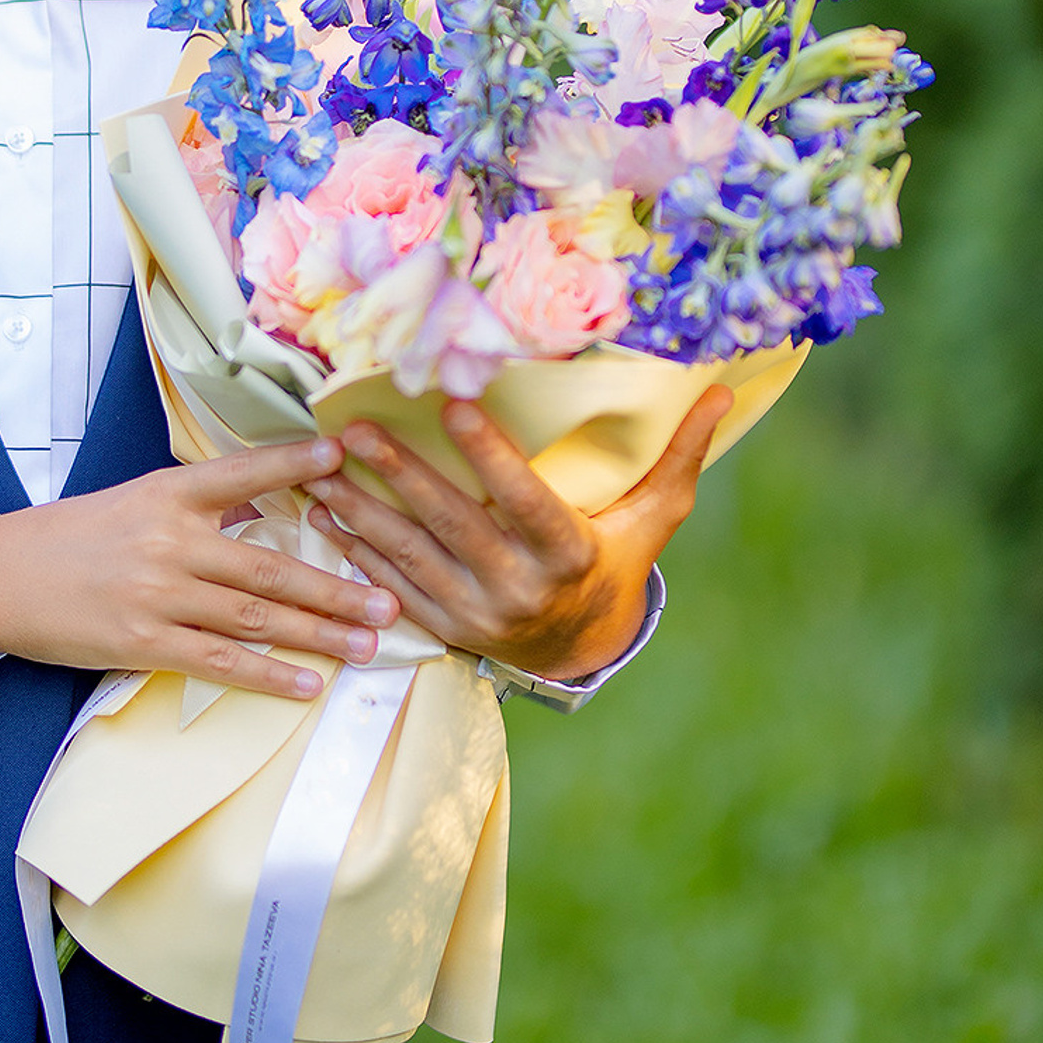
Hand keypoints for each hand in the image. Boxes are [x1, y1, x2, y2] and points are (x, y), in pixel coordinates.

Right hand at [0, 439, 401, 700]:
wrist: (0, 578)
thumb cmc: (71, 538)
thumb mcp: (134, 501)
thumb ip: (198, 504)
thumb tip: (264, 504)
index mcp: (167, 494)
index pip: (242, 472)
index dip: (293, 464)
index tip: (341, 455)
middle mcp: (169, 540)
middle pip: (270, 566)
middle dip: (337, 586)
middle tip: (391, 598)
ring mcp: (158, 594)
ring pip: (255, 617)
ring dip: (319, 633)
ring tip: (368, 643)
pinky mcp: (143, 642)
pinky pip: (219, 662)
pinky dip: (268, 675)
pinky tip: (308, 684)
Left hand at [302, 386, 734, 683]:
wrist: (578, 650)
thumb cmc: (613, 564)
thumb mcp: (650, 519)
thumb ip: (677, 458)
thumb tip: (722, 392)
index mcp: (568, 556)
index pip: (526, 501)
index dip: (491, 456)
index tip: (454, 406)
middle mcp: (519, 589)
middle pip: (452, 525)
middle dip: (401, 474)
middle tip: (356, 429)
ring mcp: (476, 613)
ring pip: (409, 555)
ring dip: (360, 510)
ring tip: (320, 468)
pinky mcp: (443, 627)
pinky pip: (391, 586)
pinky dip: (355, 550)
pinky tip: (323, 514)